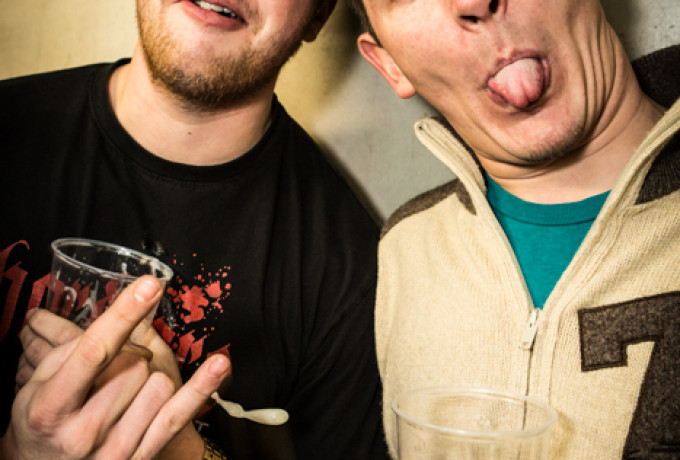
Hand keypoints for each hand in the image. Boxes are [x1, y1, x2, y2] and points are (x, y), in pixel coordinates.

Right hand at [2, 275, 230, 459]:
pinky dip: (201, 387)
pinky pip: (179, 415)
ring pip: (158, 383)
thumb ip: (69, 352)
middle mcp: (82, 433)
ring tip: (121, 396)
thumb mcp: (35, 388)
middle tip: (105, 377)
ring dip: (146, 379)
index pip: (93, 351)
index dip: (124, 315)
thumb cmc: (42, 421)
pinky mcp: (141, 457)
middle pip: (133, 365)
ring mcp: (114, 449)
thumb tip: (116, 322)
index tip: (148, 285)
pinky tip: (219, 364)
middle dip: (125, 359)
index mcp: (50, 408)